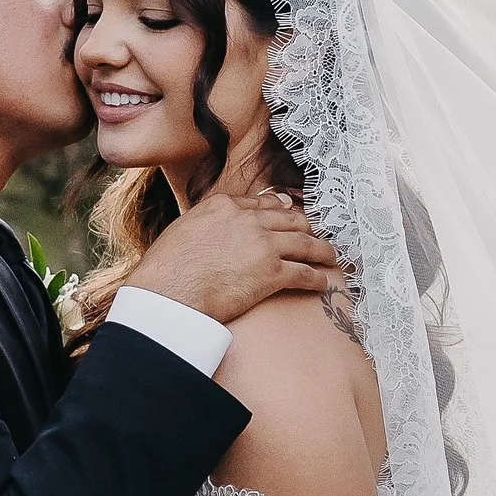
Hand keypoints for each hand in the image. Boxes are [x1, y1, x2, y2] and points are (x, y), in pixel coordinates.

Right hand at [125, 186, 344, 325]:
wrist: (168, 292)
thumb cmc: (165, 270)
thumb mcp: (181, 231)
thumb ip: (202, 225)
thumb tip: (204, 232)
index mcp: (223, 206)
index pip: (261, 204)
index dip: (280, 209)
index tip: (289, 212)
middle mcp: (247, 220)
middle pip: (289, 219)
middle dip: (305, 227)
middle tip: (314, 234)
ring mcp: (263, 245)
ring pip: (304, 242)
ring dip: (321, 250)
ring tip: (330, 256)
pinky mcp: (272, 273)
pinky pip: (304, 273)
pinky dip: (316, 278)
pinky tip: (323, 283)